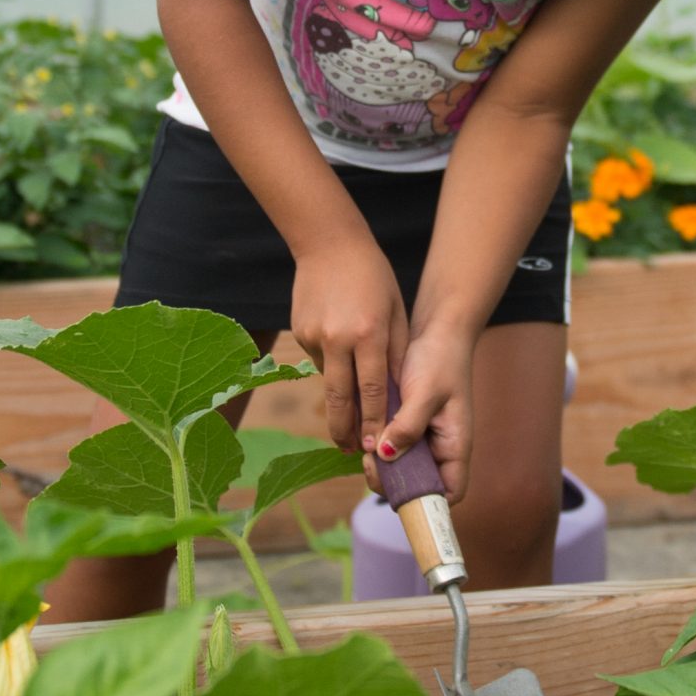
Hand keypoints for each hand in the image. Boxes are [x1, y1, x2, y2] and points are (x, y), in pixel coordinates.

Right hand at [289, 244, 408, 455]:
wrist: (329, 243)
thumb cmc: (374, 277)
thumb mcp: (396, 313)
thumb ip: (396, 355)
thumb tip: (396, 397)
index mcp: (369, 333)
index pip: (374, 390)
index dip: (374, 423)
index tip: (375, 447)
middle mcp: (339, 338)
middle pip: (341, 399)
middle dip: (345, 430)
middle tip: (349, 451)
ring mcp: (314, 336)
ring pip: (328, 381)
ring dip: (338, 403)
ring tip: (346, 425)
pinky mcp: (299, 332)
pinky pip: (319, 360)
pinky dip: (331, 366)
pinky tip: (339, 354)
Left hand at [367, 326, 475, 504]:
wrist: (436, 331)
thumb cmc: (440, 359)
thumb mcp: (425, 392)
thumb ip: (408, 425)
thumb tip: (387, 455)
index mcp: (455, 445)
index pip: (450, 493)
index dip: (428, 502)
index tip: (399, 490)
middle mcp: (440, 448)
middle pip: (419, 486)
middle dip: (393, 482)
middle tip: (371, 462)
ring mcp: (423, 439)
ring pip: (401, 469)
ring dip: (382, 464)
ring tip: (366, 446)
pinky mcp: (406, 426)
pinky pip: (391, 448)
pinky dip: (377, 446)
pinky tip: (365, 433)